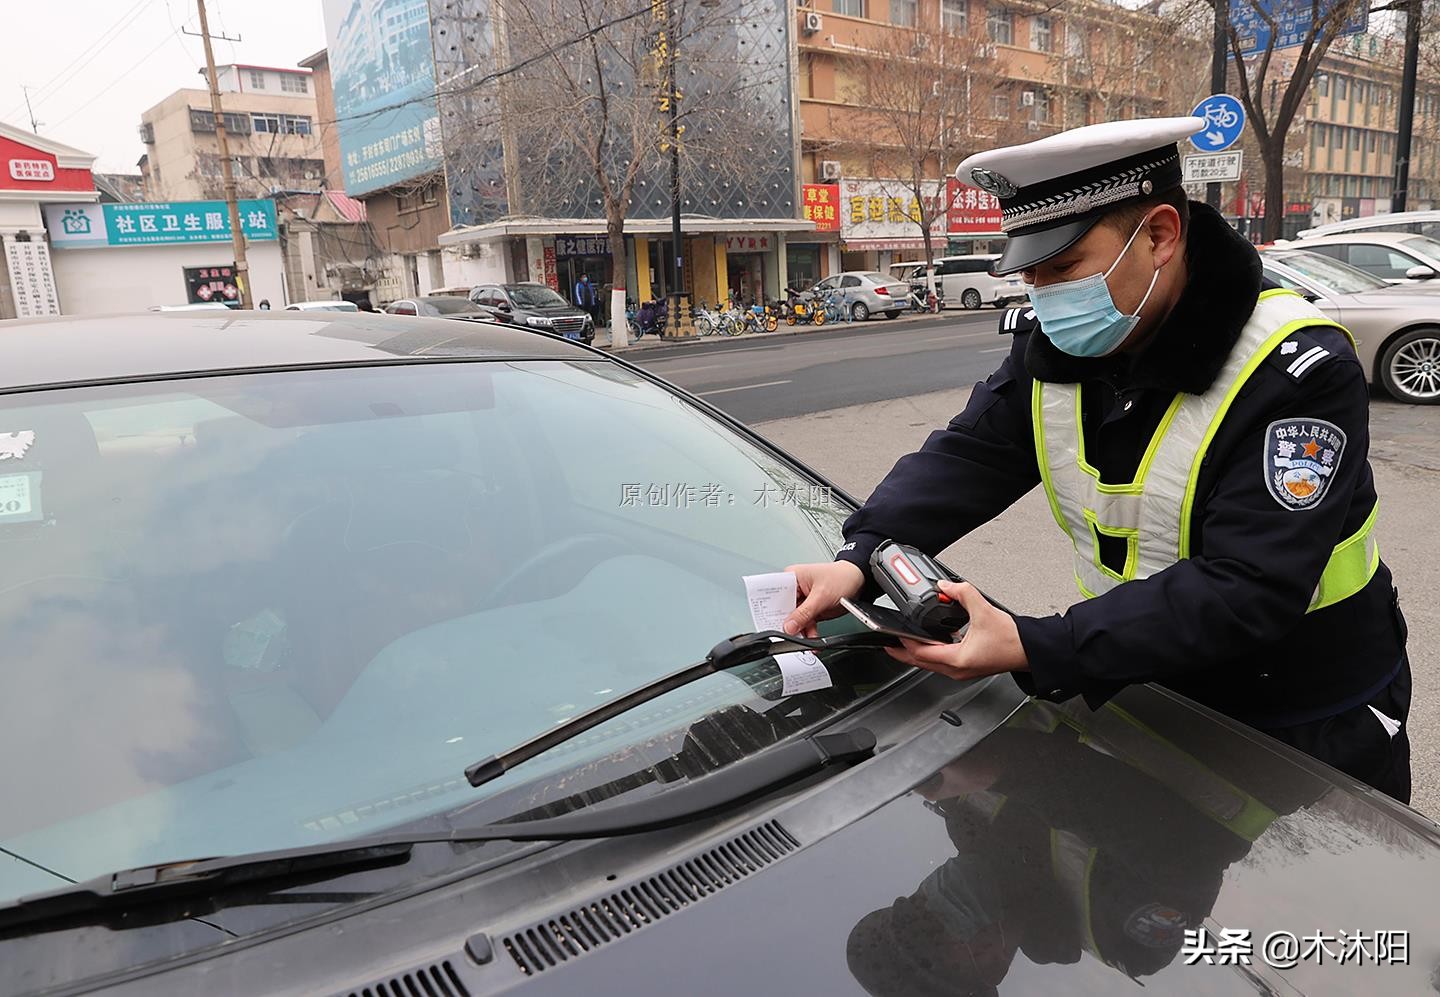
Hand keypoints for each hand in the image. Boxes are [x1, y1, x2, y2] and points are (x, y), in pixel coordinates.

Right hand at [782, 561, 865, 637]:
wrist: (859, 581)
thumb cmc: (842, 577)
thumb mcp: (821, 596)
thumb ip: (804, 613)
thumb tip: (789, 626)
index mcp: (792, 577)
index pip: (775, 595)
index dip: (772, 610)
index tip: (775, 623)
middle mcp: (794, 588)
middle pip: (784, 610)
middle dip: (789, 624)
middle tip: (790, 635)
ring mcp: (803, 600)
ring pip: (795, 620)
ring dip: (800, 631)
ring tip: (805, 641)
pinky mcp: (811, 609)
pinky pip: (805, 623)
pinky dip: (808, 632)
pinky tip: (811, 639)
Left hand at [884, 581, 1027, 680]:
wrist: (1029, 650)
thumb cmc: (1012, 640)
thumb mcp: (984, 610)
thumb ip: (962, 593)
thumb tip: (946, 585)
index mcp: (958, 659)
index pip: (921, 653)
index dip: (905, 643)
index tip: (894, 635)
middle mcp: (957, 669)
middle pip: (921, 663)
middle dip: (904, 653)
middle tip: (889, 645)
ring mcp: (962, 671)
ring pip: (931, 665)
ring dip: (917, 654)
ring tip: (905, 643)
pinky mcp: (967, 668)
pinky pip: (942, 663)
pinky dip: (932, 653)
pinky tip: (931, 643)